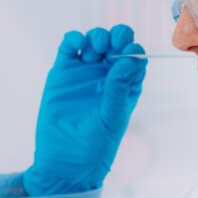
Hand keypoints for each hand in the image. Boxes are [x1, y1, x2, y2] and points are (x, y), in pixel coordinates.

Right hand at [22, 25, 147, 196]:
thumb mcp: (112, 117)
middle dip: (116, 37)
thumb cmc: (95, 145)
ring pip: (93, 41)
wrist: (64, 159)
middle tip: (111, 45)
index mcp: (125, 86)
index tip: (129, 52)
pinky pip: (68, 48)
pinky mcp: (62, 72)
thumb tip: (131, 58)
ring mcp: (84, 72)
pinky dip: (73, 39)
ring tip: (95, 50)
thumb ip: (119, 87)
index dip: (133, 50)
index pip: (134, 58)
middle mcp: (106, 76)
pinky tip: (76, 44)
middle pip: (116, 43)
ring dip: (97, 37)